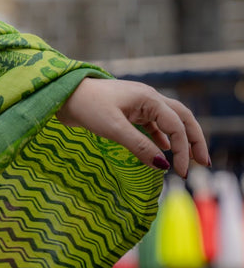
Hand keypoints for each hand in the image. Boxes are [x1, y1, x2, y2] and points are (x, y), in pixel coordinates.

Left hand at [56, 76, 209, 177]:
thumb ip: (140, 147)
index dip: (182, 150)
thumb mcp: (114, 129)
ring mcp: (140, 103)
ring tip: (189, 159)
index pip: (176, 126)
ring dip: (180, 139)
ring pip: (169, 120)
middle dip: (195, 140)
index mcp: (149, 98)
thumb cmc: (87, 107)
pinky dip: (162, 136)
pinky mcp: (129, 110)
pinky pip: (154, 123)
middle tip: (204, 163)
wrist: (63, 94)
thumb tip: (163, 166)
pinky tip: (163, 149)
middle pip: (182, 118)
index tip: (179, 172)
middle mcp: (149, 98)